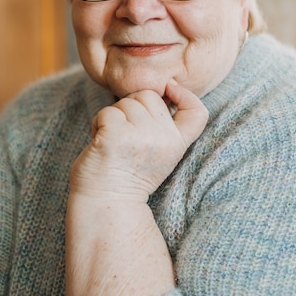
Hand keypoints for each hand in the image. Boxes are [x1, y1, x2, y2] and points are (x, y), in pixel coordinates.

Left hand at [70, 80, 208, 200]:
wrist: (106, 205)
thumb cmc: (127, 175)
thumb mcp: (159, 153)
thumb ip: (163, 126)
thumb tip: (160, 89)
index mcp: (176, 144)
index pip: (197, 112)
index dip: (185, 94)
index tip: (170, 90)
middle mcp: (163, 139)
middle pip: (148, 96)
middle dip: (132, 108)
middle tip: (126, 138)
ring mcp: (139, 136)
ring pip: (125, 102)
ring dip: (113, 118)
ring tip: (113, 143)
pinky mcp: (114, 135)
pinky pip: (106, 112)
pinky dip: (98, 124)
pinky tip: (100, 143)